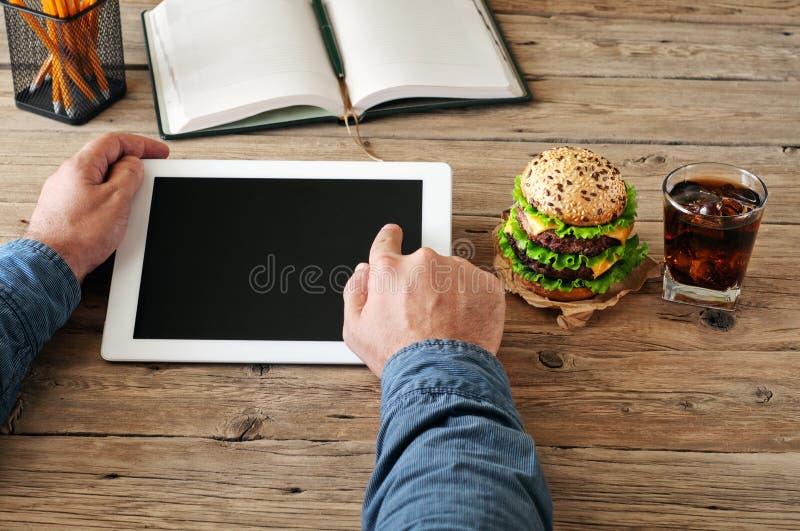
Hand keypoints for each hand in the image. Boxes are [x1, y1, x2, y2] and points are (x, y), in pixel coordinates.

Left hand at [24, 133, 169, 282]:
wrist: (53, 263)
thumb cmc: (78, 235)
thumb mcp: (117, 199)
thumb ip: (129, 174)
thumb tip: (134, 164)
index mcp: (80, 166)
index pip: (114, 142)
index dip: (141, 144)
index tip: (158, 152)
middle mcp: (68, 176)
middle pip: (106, 159)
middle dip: (131, 165)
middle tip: (148, 174)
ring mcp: (65, 194)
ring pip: (100, 180)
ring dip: (121, 185)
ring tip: (134, 199)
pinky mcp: (65, 211)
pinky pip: (93, 197)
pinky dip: (109, 200)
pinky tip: (117, 216)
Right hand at [343, 224, 505, 376]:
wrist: (441, 375)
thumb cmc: (399, 356)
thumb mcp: (356, 330)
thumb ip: (355, 292)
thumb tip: (364, 271)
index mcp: (391, 270)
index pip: (386, 241)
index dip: (389, 239)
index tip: (393, 235)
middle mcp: (424, 262)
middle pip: (420, 263)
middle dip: (420, 282)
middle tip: (421, 314)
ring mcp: (458, 271)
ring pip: (450, 273)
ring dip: (447, 291)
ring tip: (443, 323)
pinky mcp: (485, 285)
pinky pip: (477, 286)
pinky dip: (471, 300)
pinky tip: (462, 322)